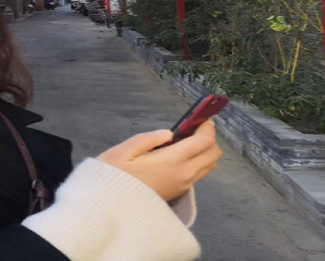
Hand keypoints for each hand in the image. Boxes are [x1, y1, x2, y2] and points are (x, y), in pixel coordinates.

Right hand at [96, 120, 221, 200]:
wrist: (111, 207)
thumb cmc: (114, 175)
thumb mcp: (124, 150)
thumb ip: (149, 138)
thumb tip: (169, 134)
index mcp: (172, 160)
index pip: (204, 142)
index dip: (207, 127)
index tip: (202, 117)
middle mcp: (184, 174)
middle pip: (213, 154)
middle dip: (209, 138)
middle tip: (193, 129)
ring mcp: (184, 185)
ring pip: (209, 165)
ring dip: (204, 151)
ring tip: (185, 141)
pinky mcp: (180, 192)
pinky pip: (199, 174)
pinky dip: (198, 161)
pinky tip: (179, 156)